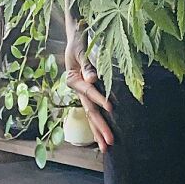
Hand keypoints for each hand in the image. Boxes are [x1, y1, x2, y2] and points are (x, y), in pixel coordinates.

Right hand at [63, 0, 113, 151]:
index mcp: (73, 79)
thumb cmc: (77, 40)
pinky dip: (99, 123)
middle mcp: (77, 89)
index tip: (111, 108)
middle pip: (89, 111)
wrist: (74, 36)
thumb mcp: (80, 48)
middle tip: (110, 143)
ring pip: (91, 115)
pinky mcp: (88, 92)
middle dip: (100, 127)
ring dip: (99, 131)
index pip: (88, 92)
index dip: (99, 99)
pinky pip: (94, 110)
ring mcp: (82, 93)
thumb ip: (87, 64)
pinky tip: (105, 134)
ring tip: (107, 147)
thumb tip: (93, 79)